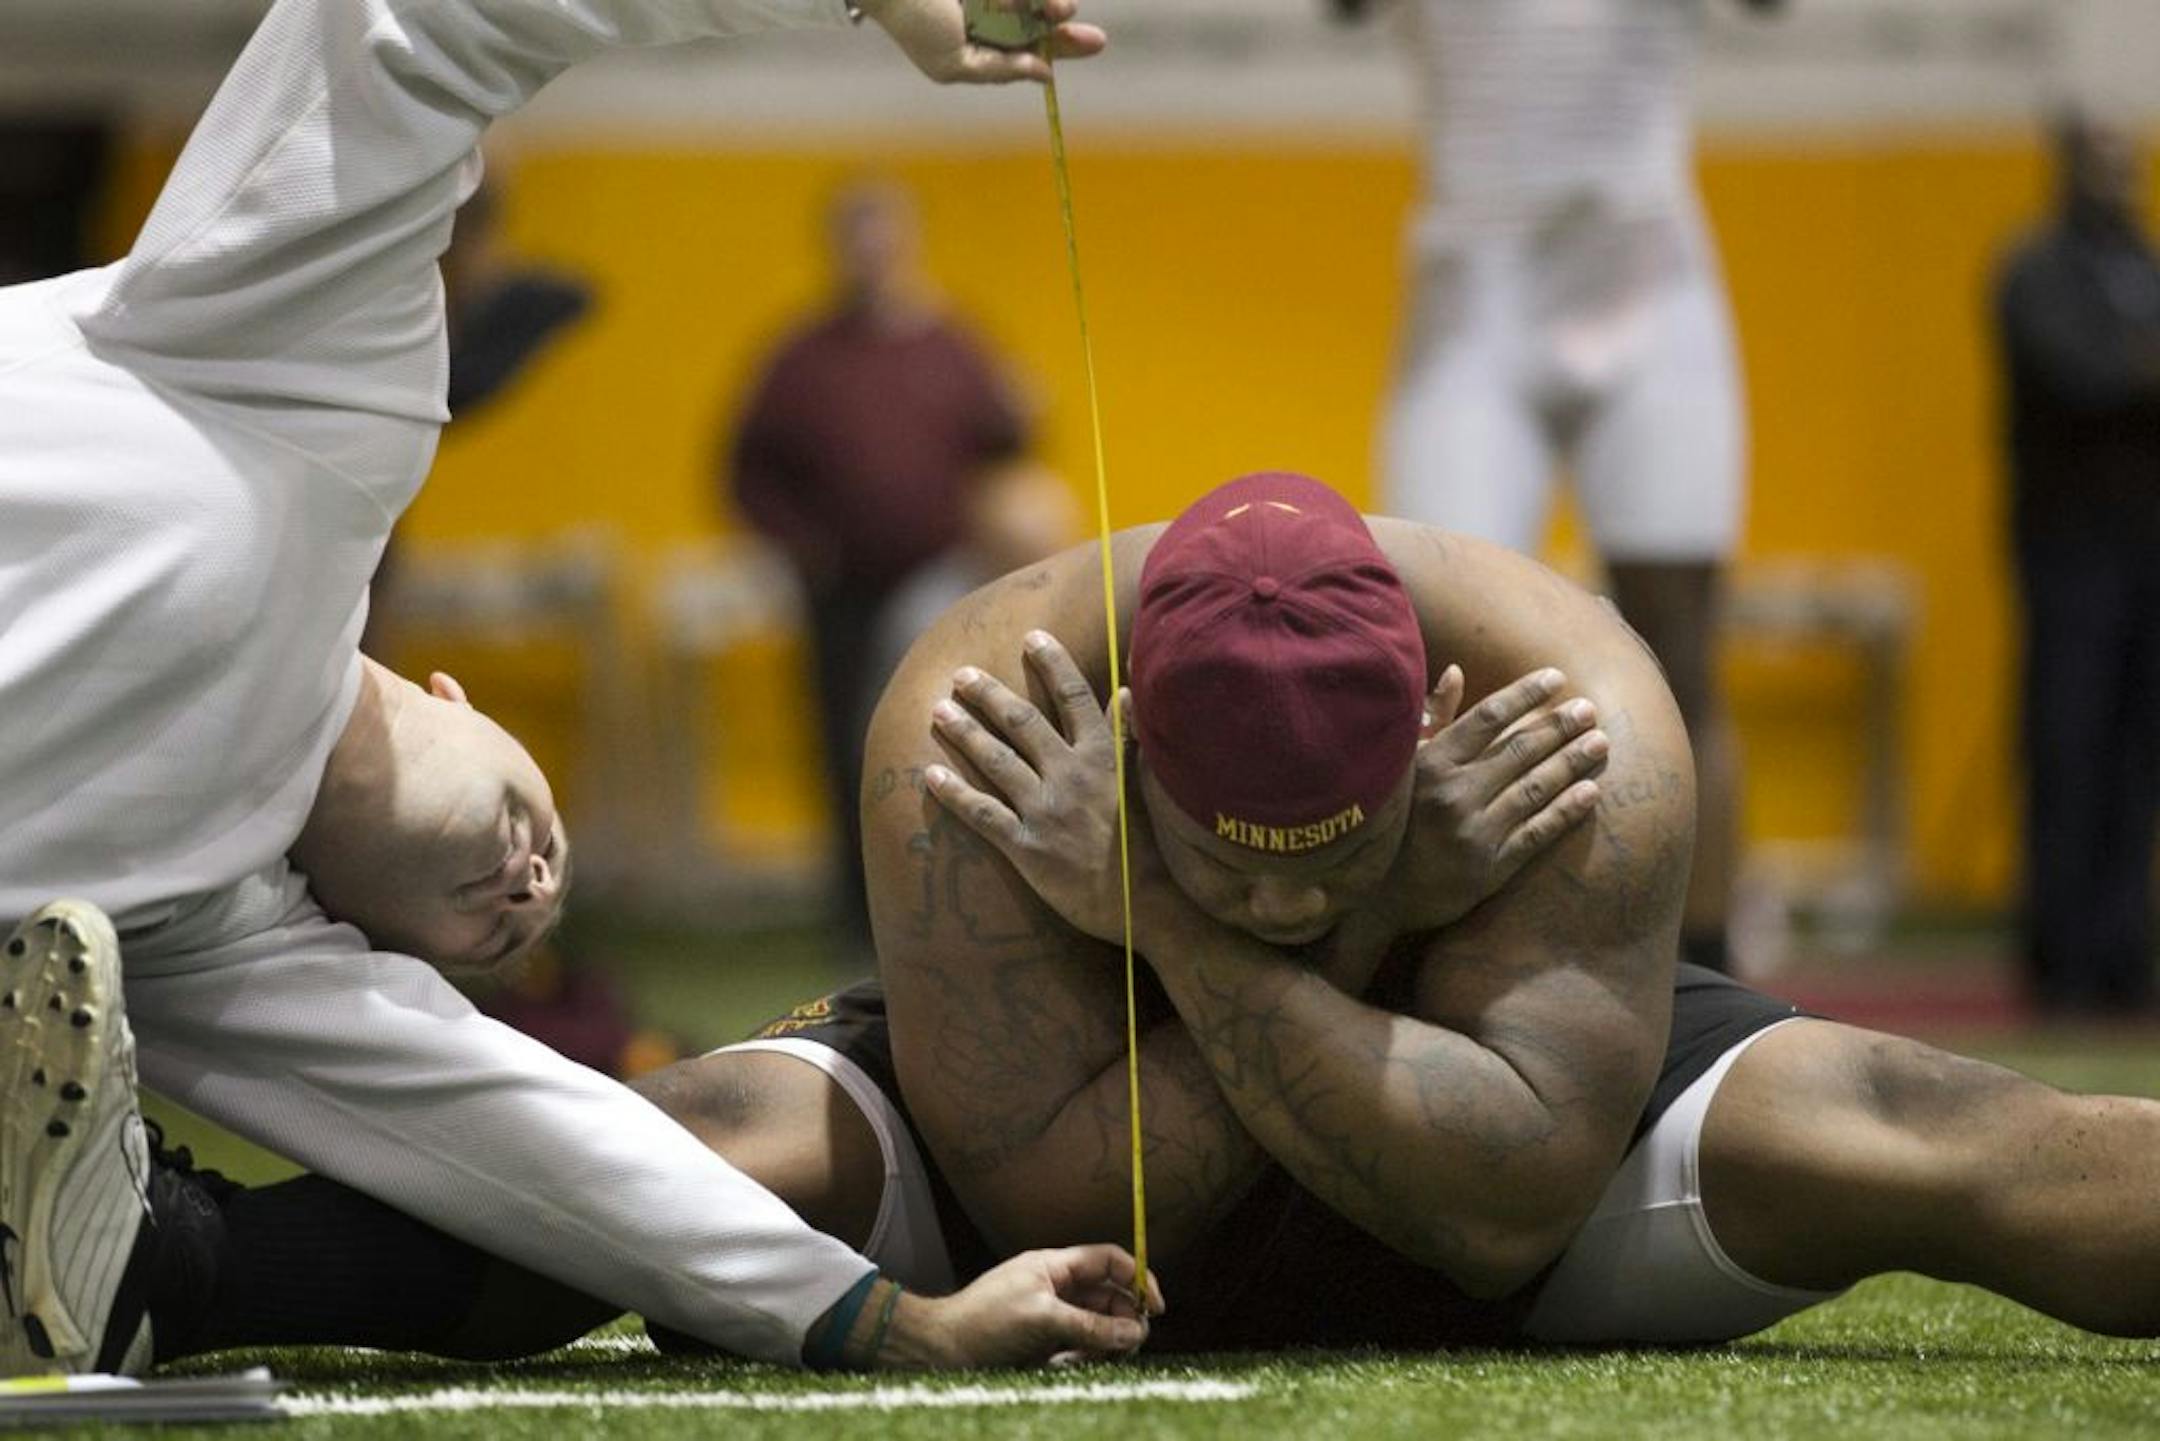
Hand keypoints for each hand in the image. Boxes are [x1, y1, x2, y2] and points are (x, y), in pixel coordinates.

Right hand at [859, 0, 1107, 84]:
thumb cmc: (914, 23)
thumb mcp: (953, 64)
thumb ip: (998, 70)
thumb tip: (1045, 74)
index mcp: (987, 43)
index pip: (1034, 45)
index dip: (1064, 45)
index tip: (1095, 42)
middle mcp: (995, 13)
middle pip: (1044, 17)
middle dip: (1062, 18)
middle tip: (1077, 22)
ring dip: (1045, 1)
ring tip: (1050, 6)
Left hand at [886, 1245, 1162, 1367]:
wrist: (940, 1350)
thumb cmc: (984, 1322)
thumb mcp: (1042, 1318)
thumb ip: (1091, 1324)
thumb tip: (1134, 1331)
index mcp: (1055, 1266)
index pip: (1108, 1260)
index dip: (1137, 1278)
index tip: (1155, 1308)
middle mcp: (1056, 1287)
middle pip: (1108, 1297)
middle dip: (1122, 1321)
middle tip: (1127, 1347)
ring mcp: (1051, 1316)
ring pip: (1096, 1327)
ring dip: (1101, 1344)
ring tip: (1083, 1360)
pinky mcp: (1044, 1343)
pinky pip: (1078, 1348)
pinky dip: (1080, 1359)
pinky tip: (1062, 1367)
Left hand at [925, 630, 1155, 944]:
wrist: (1151, 907)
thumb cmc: (1154, 848)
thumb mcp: (1149, 784)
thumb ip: (1131, 737)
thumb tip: (1127, 691)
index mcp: (1105, 758)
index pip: (1075, 697)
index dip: (1053, 663)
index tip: (1032, 637)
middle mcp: (1072, 777)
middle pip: (1023, 721)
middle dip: (988, 693)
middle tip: (962, 674)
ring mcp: (1047, 811)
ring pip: (996, 760)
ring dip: (964, 732)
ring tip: (938, 710)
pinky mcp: (1028, 849)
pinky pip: (982, 814)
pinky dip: (953, 793)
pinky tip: (929, 776)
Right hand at [1382, 665, 1608, 933]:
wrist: (1379, 897)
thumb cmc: (1392, 821)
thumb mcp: (1403, 766)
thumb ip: (1433, 720)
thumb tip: (1457, 672)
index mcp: (1430, 763)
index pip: (1487, 718)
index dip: (1525, 695)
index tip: (1556, 679)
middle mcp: (1453, 794)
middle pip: (1519, 750)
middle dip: (1559, 726)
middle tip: (1589, 709)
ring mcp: (1474, 832)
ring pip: (1535, 788)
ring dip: (1571, 762)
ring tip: (1599, 742)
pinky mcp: (1490, 868)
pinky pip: (1538, 832)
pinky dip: (1567, 810)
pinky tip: (1591, 792)